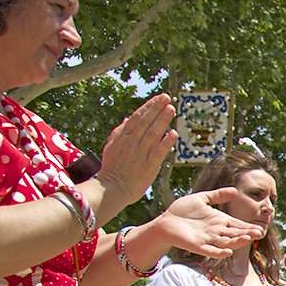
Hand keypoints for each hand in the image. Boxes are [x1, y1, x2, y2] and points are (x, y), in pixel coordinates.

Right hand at [95, 94, 178, 213]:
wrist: (112, 188)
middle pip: (145, 122)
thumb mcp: (113, 146)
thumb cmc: (114, 168)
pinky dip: (165, 142)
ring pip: (152, 133)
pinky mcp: (148, 165)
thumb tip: (129, 118)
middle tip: (167, 98)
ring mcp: (140, 153)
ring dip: (162, 120)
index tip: (159, 98)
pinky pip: (158, 152)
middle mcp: (131, 143)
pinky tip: (173, 133)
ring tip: (171, 109)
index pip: (137, 118)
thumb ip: (121, 132)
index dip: (149, 107)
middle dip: (156, 108)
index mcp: (122, 137)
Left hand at [138, 189, 264, 261]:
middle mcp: (216, 232)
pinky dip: (219, 252)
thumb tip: (236, 190)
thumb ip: (217, 195)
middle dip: (247, 234)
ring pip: (226, 243)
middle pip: (235, 234)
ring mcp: (208, 240)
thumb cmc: (181, 211)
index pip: (237, 225)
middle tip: (259, 233)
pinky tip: (228, 251)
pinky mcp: (197, 246)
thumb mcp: (201, 199)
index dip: (247, 227)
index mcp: (219, 221)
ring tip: (248, 239)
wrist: (164, 221)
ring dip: (237, 242)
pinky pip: (211, 251)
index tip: (259, 228)